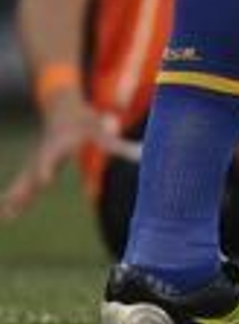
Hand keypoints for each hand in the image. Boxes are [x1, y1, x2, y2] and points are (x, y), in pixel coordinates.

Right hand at [0, 94, 131, 219]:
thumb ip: (116, 141)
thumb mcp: (101, 126)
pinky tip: (9, 214)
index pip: (52, 157)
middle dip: (24, 188)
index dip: (48, 168)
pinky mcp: (36, 167)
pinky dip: (16, 197)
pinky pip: (24, 184)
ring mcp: (38, 161)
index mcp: (59, 143)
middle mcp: (44, 154)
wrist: (62, 108)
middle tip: (12, 204)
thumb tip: (140, 153)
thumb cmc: (85, 119)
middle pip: (32, 173)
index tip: (44, 180)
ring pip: (24, 181)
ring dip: (17, 197)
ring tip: (7, 216)